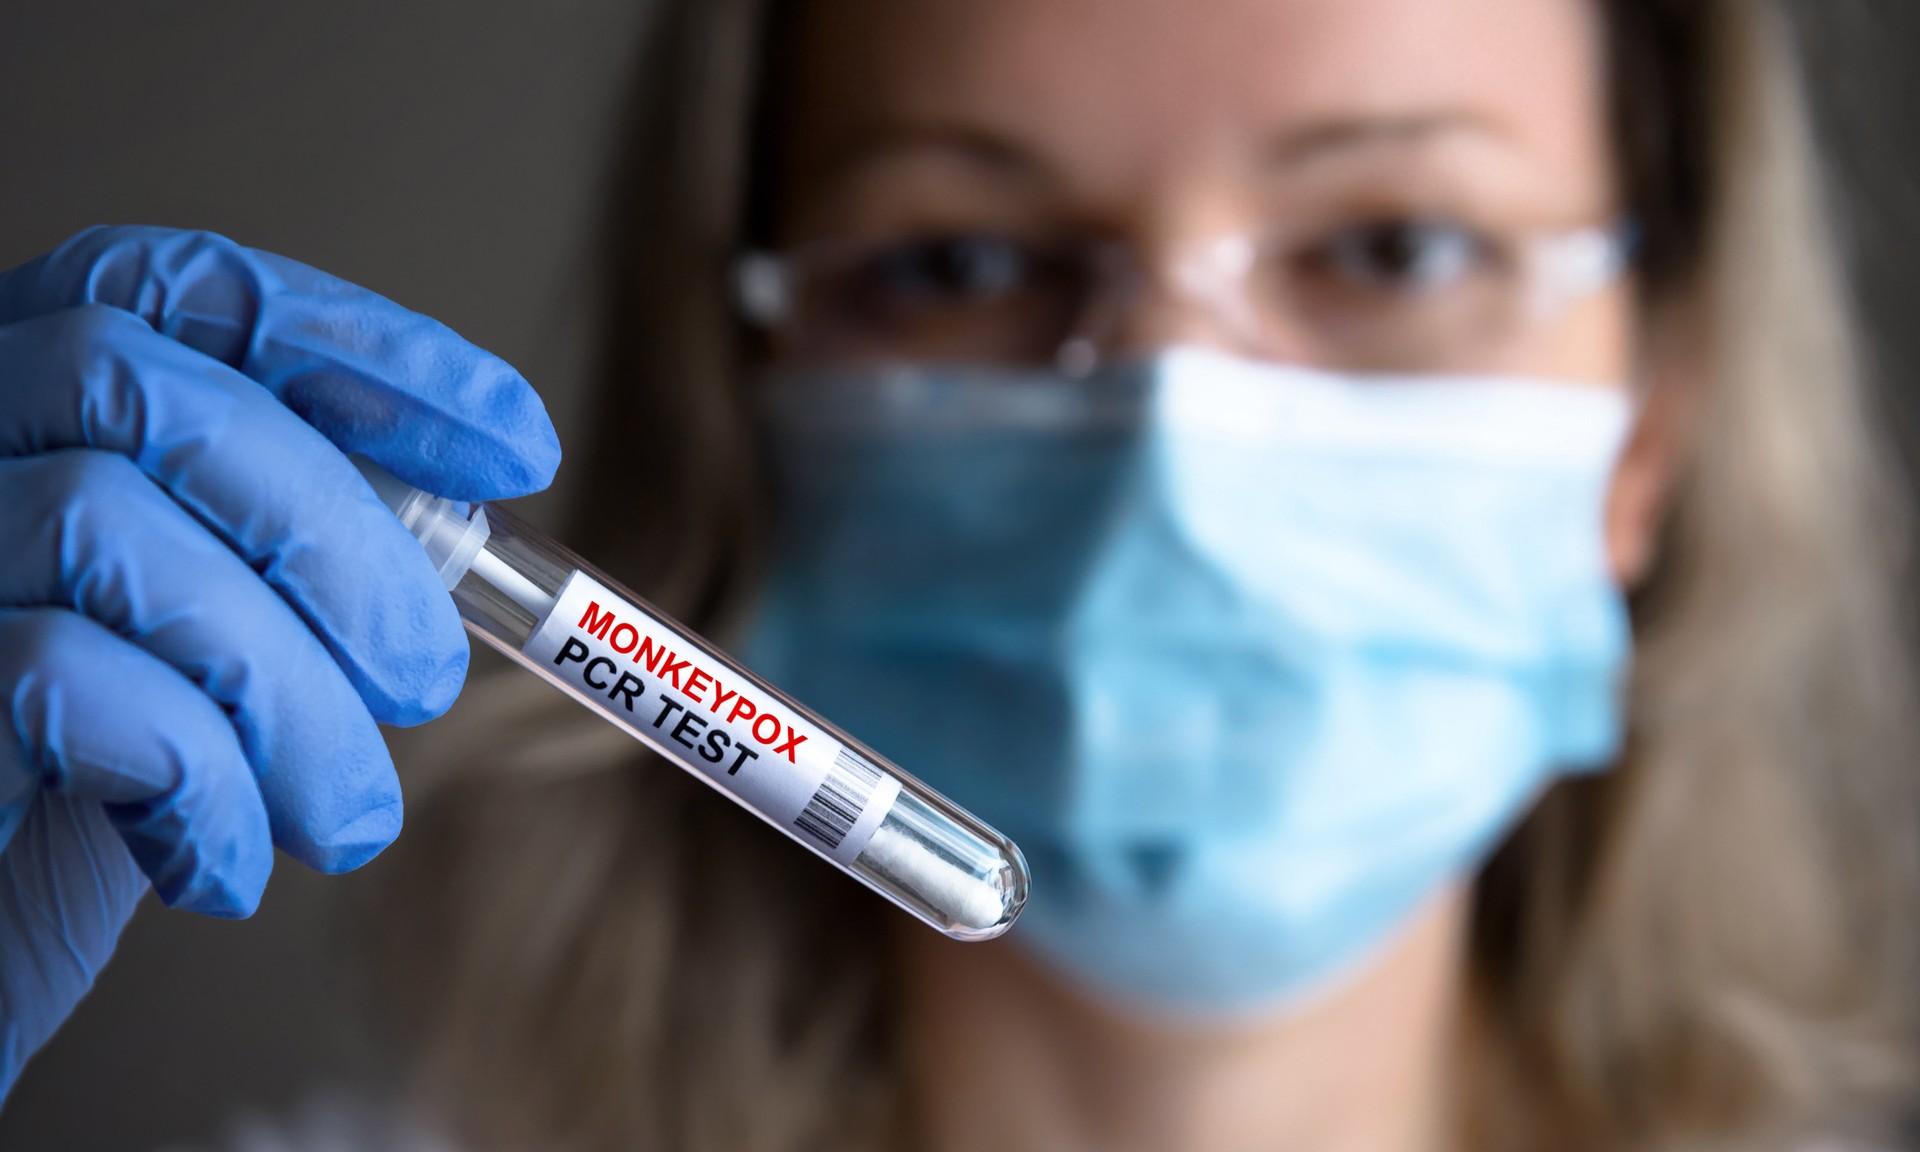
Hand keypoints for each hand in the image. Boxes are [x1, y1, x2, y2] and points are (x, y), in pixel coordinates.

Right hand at [0, 225, 559, 1094]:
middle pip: (155, 393)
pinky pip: (55, 677)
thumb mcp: (202, 646)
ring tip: (346, 815)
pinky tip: (225, 863)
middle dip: (339, 541)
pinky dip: (194, 781)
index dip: (366, 350)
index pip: (184, 287)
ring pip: (107, 529)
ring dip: (287, 693)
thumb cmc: (82, 790)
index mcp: (23, 398)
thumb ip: (282, 554)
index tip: (519, 450)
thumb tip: (461, 528)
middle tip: (425, 680)